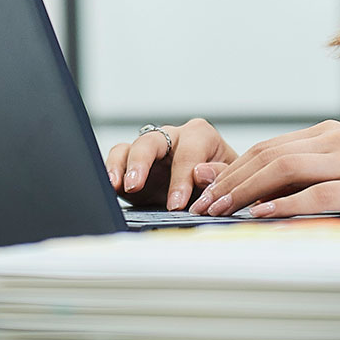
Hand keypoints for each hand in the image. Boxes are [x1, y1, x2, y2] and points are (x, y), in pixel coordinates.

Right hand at [105, 119, 238, 210]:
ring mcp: (153, 150)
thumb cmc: (222, 181)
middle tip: (136, 186)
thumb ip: (220, 173)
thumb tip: (200, 172)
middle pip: (153, 140)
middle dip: (143, 162)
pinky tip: (110, 186)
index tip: (176, 204)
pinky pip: (119, 157)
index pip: (187, 152)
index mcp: (200, 136)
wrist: (211, 192)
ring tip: (118, 185)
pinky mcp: (135, 165)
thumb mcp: (229, 178)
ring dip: (123, 165)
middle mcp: (173, 137)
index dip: (181, 178)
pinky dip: (112, 169)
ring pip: (132, 146)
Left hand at [188, 119, 339, 218]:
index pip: (269, 146)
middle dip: (229, 179)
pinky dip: (285, 205)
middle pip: (268, 154)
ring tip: (221, 210)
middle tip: (202, 203)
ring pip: (284, 169)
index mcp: (329, 133)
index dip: (233, 167)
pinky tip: (262, 215)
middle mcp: (335, 140)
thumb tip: (266, 196)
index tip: (206, 188)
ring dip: (246, 191)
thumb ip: (314, 175)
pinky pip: (316, 194)